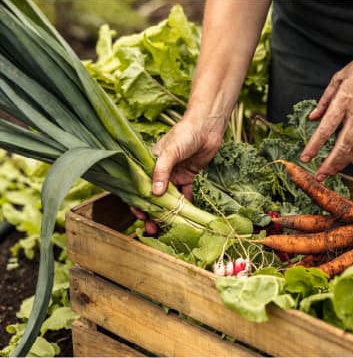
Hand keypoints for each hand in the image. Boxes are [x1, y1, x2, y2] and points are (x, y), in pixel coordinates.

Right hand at [132, 110, 226, 235]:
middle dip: (153, 214)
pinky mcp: (188, 177)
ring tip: (168, 229)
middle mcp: (160, 172)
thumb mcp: (170, 151)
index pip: (140, 187)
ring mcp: (174, 175)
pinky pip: (185, 195)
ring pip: (169, 199)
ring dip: (169, 213)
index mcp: (149, 164)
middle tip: (154, 230)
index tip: (141, 217)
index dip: (139, 203)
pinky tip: (187, 217)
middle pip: (154, 197)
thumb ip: (162, 171)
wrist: (207, 127)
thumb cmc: (184, 134)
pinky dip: (186, 205)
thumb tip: (155, 194)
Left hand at [301, 41, 352, 180]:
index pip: (325, 129)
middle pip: (342, 146)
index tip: (305, 158)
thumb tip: (313, 117)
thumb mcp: (340, 77)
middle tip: (320, 175)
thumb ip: (325, 99)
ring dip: (344, 162)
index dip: (314, 146)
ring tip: (333, 171)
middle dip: (329, 164)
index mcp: (344, 101)